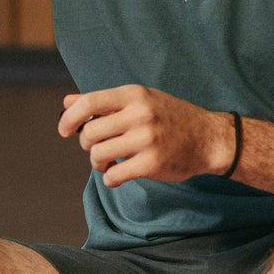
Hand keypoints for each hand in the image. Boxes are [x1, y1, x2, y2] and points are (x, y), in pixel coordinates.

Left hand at [58, 85, 233, 186]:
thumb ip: (102, 102)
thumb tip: (67, 103)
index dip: (69, 118)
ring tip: (108, 162)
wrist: (209, 138)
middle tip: (97, 148)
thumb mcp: (139, 100)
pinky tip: (117, 174)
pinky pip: (114, 175)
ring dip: (97, 162)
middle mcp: (139, 114)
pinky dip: (110, 178)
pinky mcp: (152, 163)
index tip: (64, 130)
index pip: (88, 103)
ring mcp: (146, 139)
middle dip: (86, 144)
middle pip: (90, 133)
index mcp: (133, 95)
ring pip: (98, 154)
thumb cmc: (169, 117)